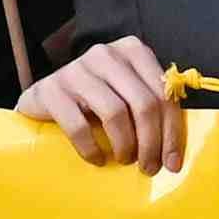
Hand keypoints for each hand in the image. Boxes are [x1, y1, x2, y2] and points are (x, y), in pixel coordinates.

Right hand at [25, 35, 188, 172]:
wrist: (44, 97)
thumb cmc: (94, 99)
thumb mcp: (126, 92)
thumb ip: (151, 105)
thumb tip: (175, 151)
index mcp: (132, 50)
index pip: (163, 93)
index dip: (172, 132)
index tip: (173, 163)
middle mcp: (106, 54)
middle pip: (143, 104)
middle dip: (151, 143)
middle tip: (149, 168)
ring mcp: (76, 69)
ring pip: (115, 113)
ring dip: (125, 146)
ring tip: (125, 160)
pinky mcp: (51, 90)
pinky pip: (79, 126)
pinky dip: (92, 149)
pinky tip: (97, 159)